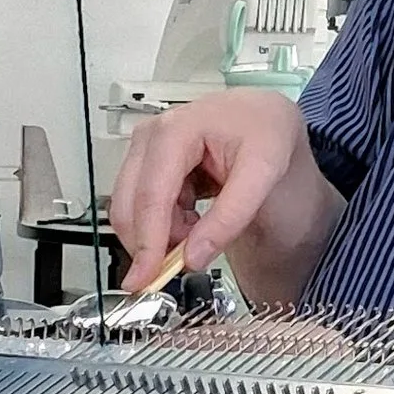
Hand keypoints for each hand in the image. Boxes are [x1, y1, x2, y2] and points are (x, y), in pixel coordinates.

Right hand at [108, 89, 342, 303]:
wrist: (263, 116)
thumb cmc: (264, 131)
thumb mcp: (263, 172)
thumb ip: (230, 217)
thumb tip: (194, 255)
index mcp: (177, 131)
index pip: (152, 196)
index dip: (148, 242)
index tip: (148, 277)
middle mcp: (151, 135)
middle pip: (130, 205)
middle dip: (151, 243)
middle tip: (181, 265)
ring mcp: (144, 148)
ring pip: (130, 209)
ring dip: (161, 233)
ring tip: (200, 228)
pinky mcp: (144, 161)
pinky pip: (140, 206)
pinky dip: (163, 224)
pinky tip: (191, 216)